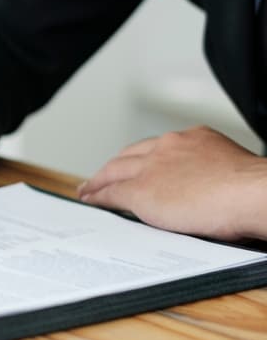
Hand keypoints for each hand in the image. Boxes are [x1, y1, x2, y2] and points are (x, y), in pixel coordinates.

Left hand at [78, 126, 266, 240]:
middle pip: (130, 155)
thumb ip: (210, 170)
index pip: (158, 147)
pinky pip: (112, 192)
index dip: (141, 157)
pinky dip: (98, 196)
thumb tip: (210, 186)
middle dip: (115, 166)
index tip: (136, 164)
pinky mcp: (141, 190)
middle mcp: (168, 147)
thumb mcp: (229, 168)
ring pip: (115, 171)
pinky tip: (92, 200)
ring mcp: (152, 167)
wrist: (252, 194)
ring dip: (99, 180)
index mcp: (193, 139)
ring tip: (89, 189)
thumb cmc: (253, 190)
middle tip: (102, 176)